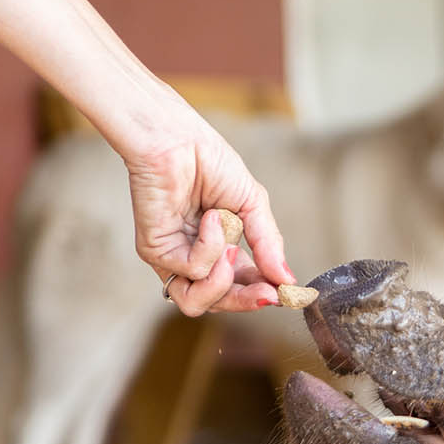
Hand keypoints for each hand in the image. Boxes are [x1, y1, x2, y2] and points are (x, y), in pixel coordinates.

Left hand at [124, 106, 292, 316]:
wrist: (179, 140)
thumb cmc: (210, 162)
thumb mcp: (253, 206)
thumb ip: (269, 245)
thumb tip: (288, 280)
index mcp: (220, 251)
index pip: (240, 289)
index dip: (262, 294)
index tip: (286, 293)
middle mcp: (193, 259)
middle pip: (219, 304)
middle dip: (247, 300)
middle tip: (268, 292)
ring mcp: (173, 258)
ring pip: (199, 301)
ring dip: (223, 280)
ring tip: (232, 250)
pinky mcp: (156, 251)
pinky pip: (192, 271)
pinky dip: (210, 247)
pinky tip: (210, 219)